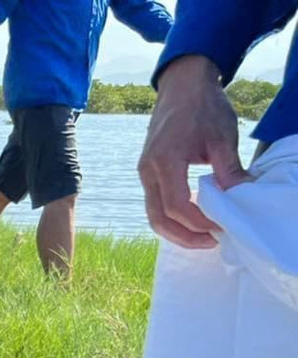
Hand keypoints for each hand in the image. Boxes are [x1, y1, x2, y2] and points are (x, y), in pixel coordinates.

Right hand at [139, 55, 250, 249]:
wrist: (182, 85)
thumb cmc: (203, 106)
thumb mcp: (223, 137)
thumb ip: (229, 170)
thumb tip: (240, 197)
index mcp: (164, 161)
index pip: (175, 205)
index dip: (198, 222)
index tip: (221, 227)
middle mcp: (148, 170)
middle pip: (157, 218)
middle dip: (184, 235)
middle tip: (211, 242)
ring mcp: (144, 172)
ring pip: (153, 214)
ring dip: (176, 230)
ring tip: (203, 234)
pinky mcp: (148, 172)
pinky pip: (155, 203)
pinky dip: (172, 217)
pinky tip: (193, 218)